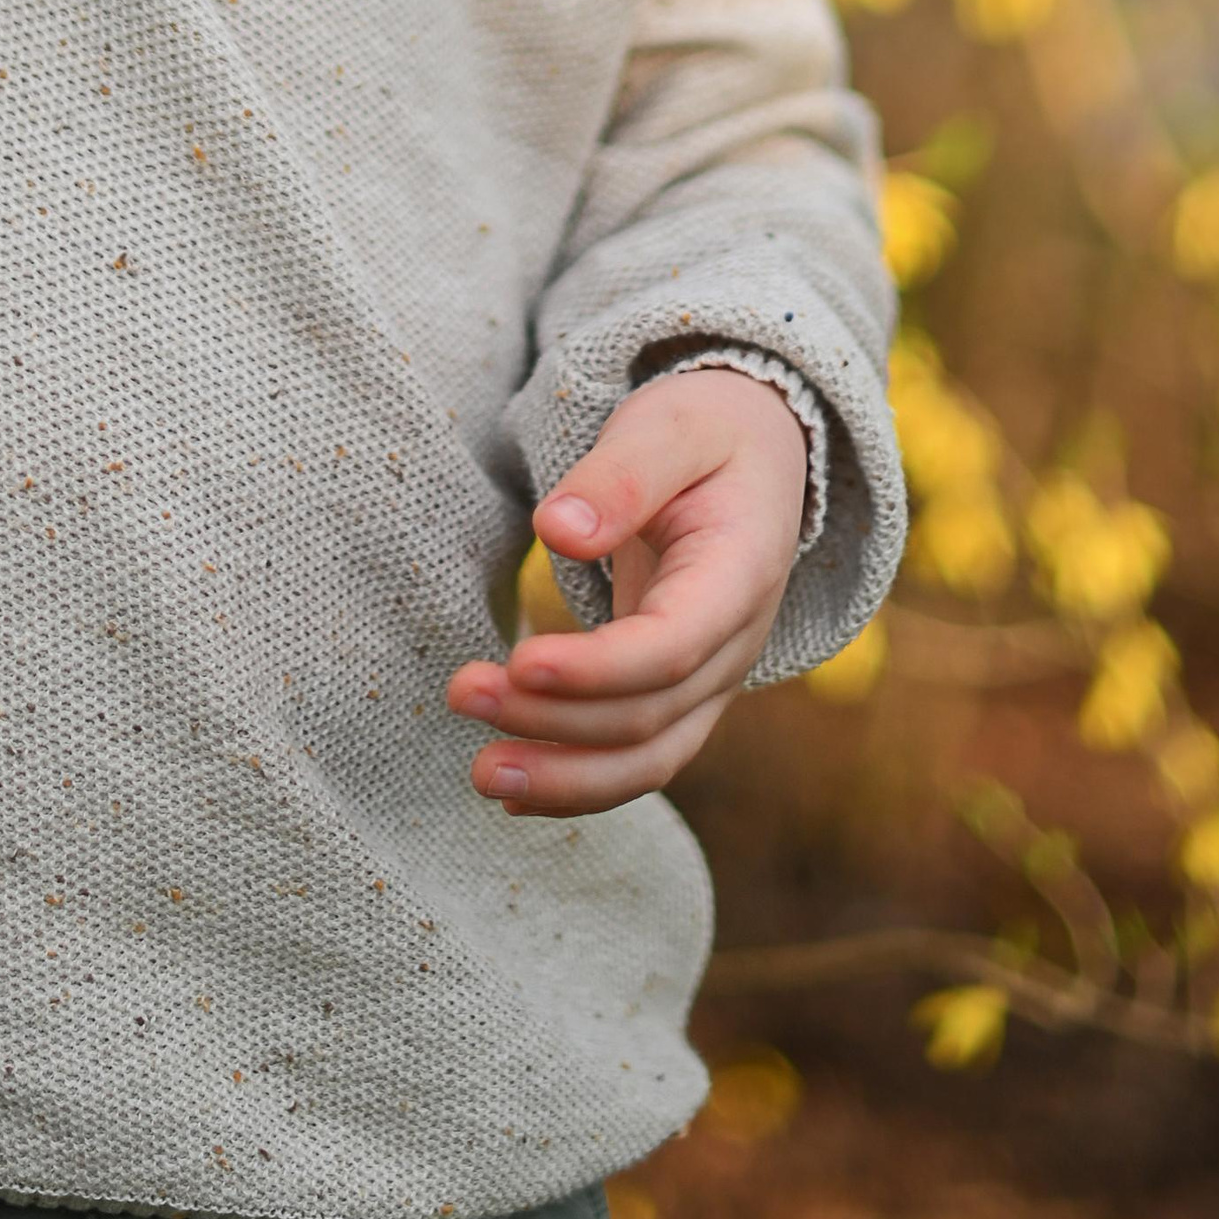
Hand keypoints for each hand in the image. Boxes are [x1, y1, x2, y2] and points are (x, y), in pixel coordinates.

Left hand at [446, 368, 808, 816]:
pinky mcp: (678, 692)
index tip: (522, 661)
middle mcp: (735, 644)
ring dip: (564, 777)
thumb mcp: (670, 427)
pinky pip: (636, 757)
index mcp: (741, 573)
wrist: (758, 453)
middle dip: (554, 720)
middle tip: (461, 691)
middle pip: (649, 714)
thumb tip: (557, 532)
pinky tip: (511, 791)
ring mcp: (712, 679)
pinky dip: (578, 781)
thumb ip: (619, 477)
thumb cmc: (706, 432)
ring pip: (648, 759)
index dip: (600, 668)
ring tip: (481, 774)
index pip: (674, 645)